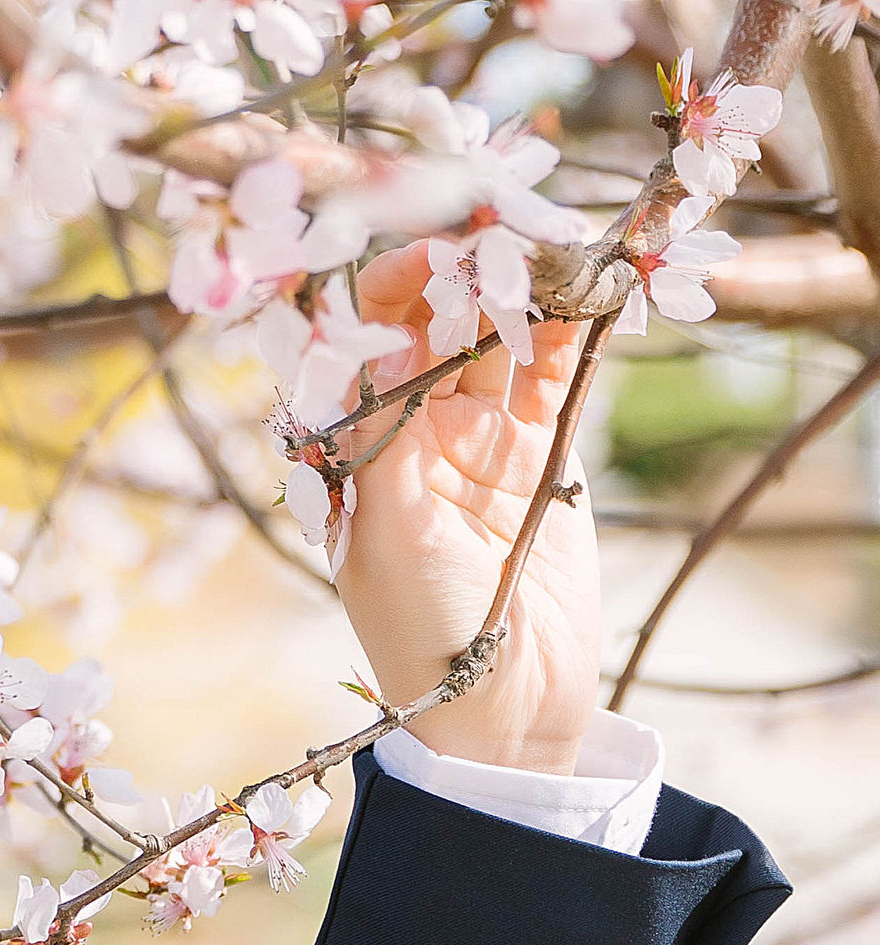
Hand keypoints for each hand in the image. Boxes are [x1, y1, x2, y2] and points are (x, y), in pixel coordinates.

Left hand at [330, 245, 601, 775]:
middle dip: (463, 275)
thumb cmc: (420, 631)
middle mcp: (409, 429)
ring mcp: (479, 437)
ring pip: (499, 340)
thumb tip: (380, 343)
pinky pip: (555, 375)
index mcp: (351, 446)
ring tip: (557, 249)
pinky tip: (592, 290)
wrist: (505, 709)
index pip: (361, 343)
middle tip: (505, 234)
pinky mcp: (544, 454)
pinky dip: (572, 333)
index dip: (388, 290)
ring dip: (524, 293)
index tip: (429, 257)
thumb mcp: (388, 533)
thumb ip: (386, 437)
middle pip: (432, 327)